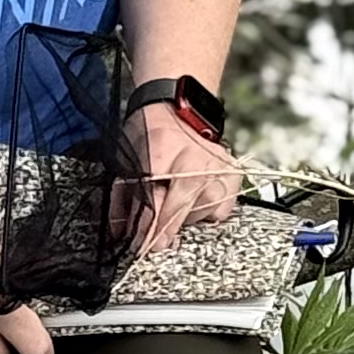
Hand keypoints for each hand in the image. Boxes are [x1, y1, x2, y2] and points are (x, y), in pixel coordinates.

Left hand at [124, 95, 240, 254]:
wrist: (176, 108)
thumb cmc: (149, 134)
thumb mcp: (128, 159)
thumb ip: (123, 197)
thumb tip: (121, 231)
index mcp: (161, 148)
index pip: (154, 198)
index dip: (145, 226)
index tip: (139, 244)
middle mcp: (193, 157)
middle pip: (181, 205)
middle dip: (165, 229)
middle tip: (156, 244)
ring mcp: (217, 165)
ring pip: (204, 209)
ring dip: (187, 217)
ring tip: (175, 205)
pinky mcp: (232, 172)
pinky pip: (223, 207)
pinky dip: (210, 211)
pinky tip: (197, 202)